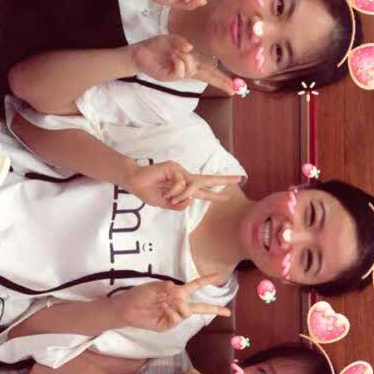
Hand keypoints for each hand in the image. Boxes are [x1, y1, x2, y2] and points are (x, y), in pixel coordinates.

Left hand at [110, 275, 231, 333]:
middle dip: (214, 309)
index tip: (219, 276)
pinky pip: (177, 318)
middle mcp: (178, 304)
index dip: (207, 280)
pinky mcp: (168, 325)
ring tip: (164, 303)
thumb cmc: (139, 295)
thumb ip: (166, 288)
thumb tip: (177, 289)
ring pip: (187, 312)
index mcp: (177, 292)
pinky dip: (171, 312)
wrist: (127, 308)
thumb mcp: (153, 287)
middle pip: (200, 306)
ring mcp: (174, 316)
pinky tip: (162, 309)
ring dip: (178, 306)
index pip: (195, 286)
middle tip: (227, 312)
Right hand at [126, 157, 242, 208]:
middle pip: (207, 180)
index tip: (227, 196)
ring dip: (179, 196)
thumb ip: (178, 205)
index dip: (215, 194)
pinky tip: (164, 190)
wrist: (134, 182)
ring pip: (191, 186)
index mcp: (183, 188)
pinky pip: (181, 184)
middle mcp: (184, 178)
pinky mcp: (174, 167)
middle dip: (223, 180)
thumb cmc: (148, 192)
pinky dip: (173, 191)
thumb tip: (190, 201)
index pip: (202, 192)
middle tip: (239, 178)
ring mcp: (180, 171)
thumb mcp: (165, 204)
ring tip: (167, 197)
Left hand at [130, 35, 239, 96]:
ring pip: (192, 69)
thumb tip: (191, 49)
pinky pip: (181, 71)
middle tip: (231, 89)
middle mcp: (186, 69)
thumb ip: (181, 43)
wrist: (138, 53)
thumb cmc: (155, 47)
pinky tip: (172, 57)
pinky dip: (179, 61)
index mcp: (190, 60)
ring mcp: (178, 75)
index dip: (220, 76)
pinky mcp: (169, 77)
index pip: (209, 69)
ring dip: (186, 59)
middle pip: (207, 76)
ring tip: (175, 53)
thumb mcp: (170, 39)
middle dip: (219, 82)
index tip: (232, 84)